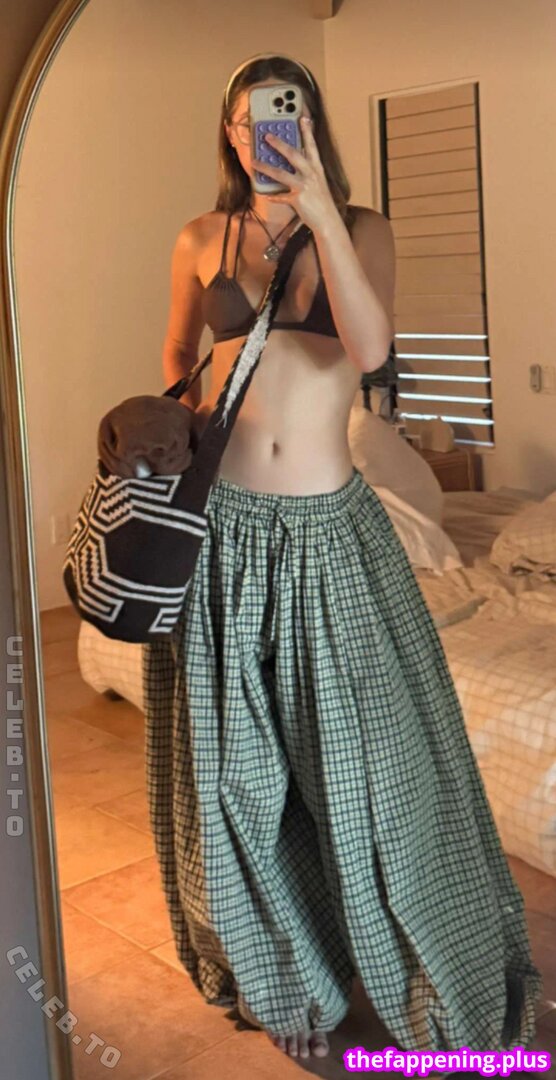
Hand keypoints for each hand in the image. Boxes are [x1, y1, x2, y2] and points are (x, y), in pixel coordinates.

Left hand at [252, 117, 339, 232]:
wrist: (328, 221)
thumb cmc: (322, 202)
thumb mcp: (318, 183)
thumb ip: (307, 173)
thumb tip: (291, 166)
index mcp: (317, 169)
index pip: (312, 146)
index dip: (307, 131)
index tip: (303, 118)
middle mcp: (311, 174)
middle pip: (293, 154)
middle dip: (279, 144)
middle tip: (267, 136)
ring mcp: (304, 186)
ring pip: (281, 173)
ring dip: (266, 167)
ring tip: (254, 162)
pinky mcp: (297, 199)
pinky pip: (280, 197)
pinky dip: (272, 196)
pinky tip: (265, 194)